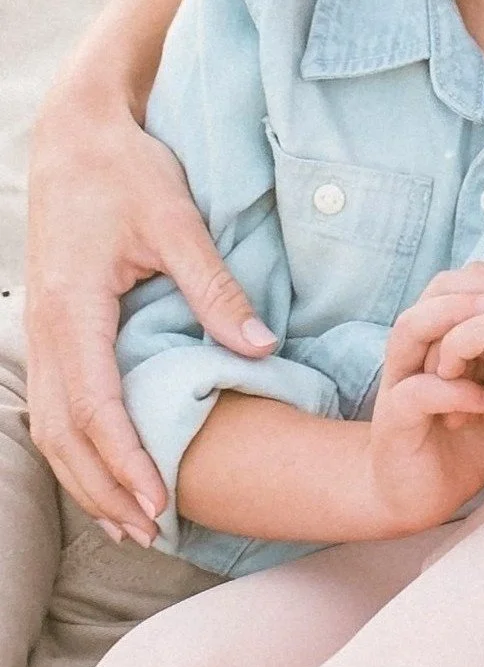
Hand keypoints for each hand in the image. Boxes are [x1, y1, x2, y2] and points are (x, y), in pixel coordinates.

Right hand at [26, 76, 275, 539]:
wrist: (75, 135)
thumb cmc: (127, 171)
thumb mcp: (178, 221)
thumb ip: (216, 288)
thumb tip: (261, 349)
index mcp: (75, 311)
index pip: (98, 409)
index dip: (128, 463)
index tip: (160, 503)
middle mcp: (47, 330)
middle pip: (65, 435)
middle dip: (105, 489)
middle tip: (153, 531)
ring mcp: (40, 331)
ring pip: (51, 426)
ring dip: (87, 477)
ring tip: (131, 520)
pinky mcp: (50, 326)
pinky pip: (54, 403)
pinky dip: (76, 446)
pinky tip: (106, 467)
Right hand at [406, 264, 483, 425]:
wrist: (427, 494)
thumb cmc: (469, 440)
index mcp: (446, 338)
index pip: (464, 283)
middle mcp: (420, 351)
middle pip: (434, 291)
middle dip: (475, 287)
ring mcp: (402, 381)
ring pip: (412, 327)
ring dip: (453, 320)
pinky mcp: (395, 420)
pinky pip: (416, 391)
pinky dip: (454, 390)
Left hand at [431, 305, 483, 501]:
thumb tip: (475, 403)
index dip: (459, 338)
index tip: (448, 382)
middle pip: (478, 298)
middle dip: (444, 335)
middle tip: (435, 381)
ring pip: (473, 305)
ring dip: (445, 344)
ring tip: (440, 385)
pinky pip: (478, 326)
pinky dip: (455, 351)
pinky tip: (452, 384)